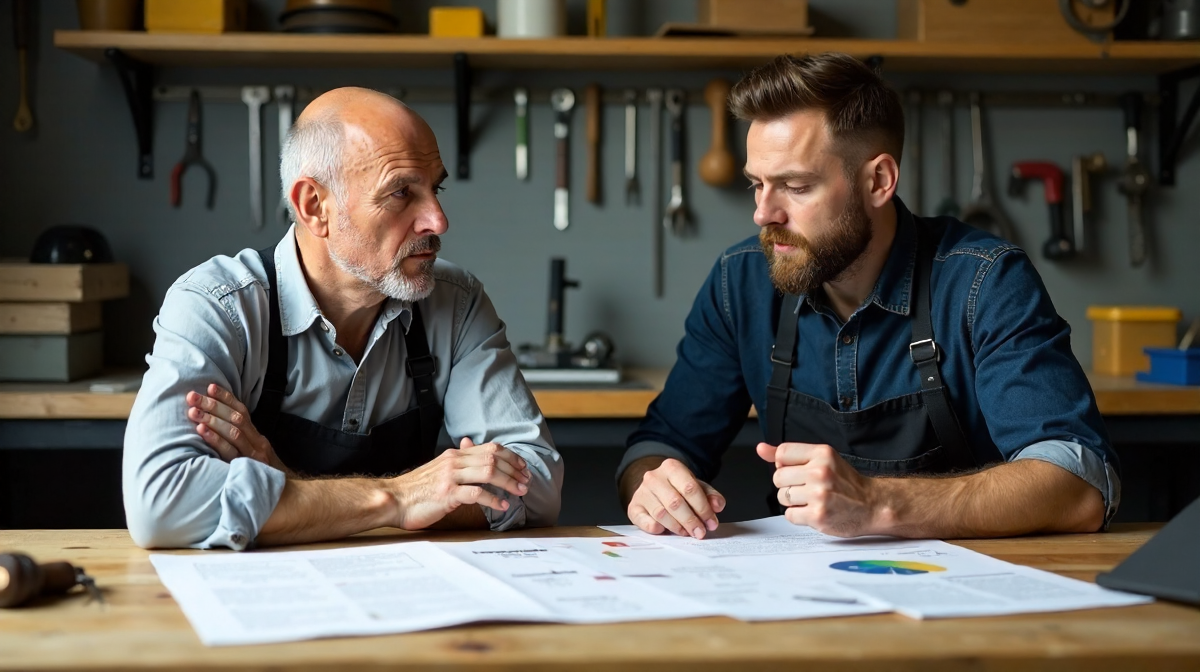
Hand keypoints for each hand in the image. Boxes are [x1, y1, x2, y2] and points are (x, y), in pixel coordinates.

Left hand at [186, 384, 294, 475]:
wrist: (284, 497)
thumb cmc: (262, 476)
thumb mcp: (255, 455)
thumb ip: (241, 442)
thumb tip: (219, 425)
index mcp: (257, 437)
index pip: (242, 411)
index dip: (226, 398)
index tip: (210, 386)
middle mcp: (257, 443)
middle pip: (236, 418)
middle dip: (213, 405)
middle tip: (193, 396)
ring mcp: (253, 455)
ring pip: (233, 431)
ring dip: (211, 419)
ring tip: (193, 411)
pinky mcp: (246, 468)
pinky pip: (229, 451)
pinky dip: (215, 439)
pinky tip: (201, 430)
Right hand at [387, 437, 531, 530]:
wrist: (394, 500)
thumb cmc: (417, 489)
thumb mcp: (439, 468)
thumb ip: (458, 460)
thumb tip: (471, 444)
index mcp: (455, 455)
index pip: (490, 448)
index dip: (511, 457)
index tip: (523, 467)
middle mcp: (454, 462)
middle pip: (494, 459)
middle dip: (514, 470)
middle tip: (526, 482)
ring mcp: (451, 477)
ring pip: (489, 472)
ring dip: (508, 483)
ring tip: (519, 492)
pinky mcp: (447, 495)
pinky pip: (476, 493)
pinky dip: (493, 500)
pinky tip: (502, 506)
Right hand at [626, 458, 724, 538]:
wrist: (654, 487)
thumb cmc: (677, 488)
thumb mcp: (696, 487)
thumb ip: (710, 495)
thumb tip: (717, 506)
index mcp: (671, 467)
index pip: (690, 488)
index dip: (703, 508)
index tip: (711, 523)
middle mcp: (654, 477)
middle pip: (675, 502)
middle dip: (691, 521)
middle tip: (700, 532)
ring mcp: (641, 492)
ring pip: (661, 514)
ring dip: (677, 527)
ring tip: (686, 532)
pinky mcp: (633, 507)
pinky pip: (645, 521)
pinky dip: (657, 528)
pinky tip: (665, 530)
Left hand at [757, 442, 878, 536]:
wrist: (872, 505)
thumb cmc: (846, 482)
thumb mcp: (823, 459)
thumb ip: (790, 454)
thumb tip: (761, 449)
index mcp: (822, 453)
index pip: (781, 453)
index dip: (784, 464)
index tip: (795, 470)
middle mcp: (820, 472)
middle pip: (778, 477)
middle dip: (788, 484)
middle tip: (805, 488)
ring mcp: (819, 495)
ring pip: (782, 497)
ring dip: (792, 501)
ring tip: (810, 500)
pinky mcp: (818, 516)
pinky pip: (789, 515)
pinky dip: (798, 515)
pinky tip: (813, 511)